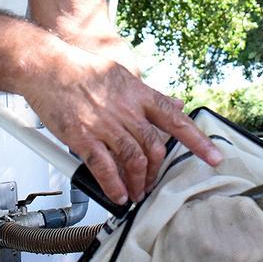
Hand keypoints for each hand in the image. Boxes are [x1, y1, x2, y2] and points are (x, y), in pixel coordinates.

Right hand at [20, 41, 221, 205]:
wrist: (49, 67)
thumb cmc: (83, 71)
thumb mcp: (125, 77)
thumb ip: (151, 97)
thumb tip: (177, 105)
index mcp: (140, 95)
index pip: (177, 120)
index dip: (198, 141)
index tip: (214, 157)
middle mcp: (127, 110)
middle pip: (155, 146)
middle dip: (158, 170)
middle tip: (154, 183)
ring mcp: (105, 124)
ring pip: (133, 159)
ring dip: (139, 182)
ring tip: (137, 193)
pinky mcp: (83, 136)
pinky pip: (104, 166)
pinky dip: (114, 184)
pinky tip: (119, 194)